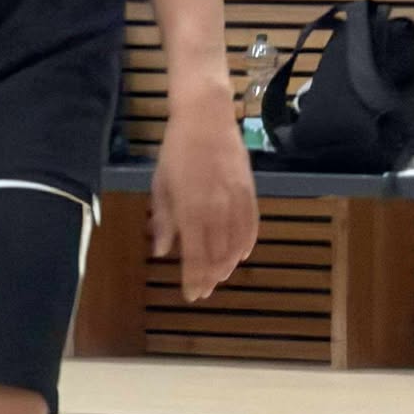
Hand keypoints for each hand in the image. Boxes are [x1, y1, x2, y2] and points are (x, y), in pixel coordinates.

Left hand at [151, 90, 258, 301]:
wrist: (206, 117)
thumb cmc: (176, 150)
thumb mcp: (161, 184)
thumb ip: (163, 219)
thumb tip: (162, 251)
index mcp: (191, 208)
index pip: (195, 256)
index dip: (194, 279)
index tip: (190, 295)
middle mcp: (216, 209)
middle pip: (217, 256)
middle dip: (210, 278)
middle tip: (203, 291)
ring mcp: (236, 201)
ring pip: (236, 246)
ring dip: (228, 266)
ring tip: (219, 277)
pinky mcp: (250, 191)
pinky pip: (252, 227)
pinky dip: (246, 245)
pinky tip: (241, 255)